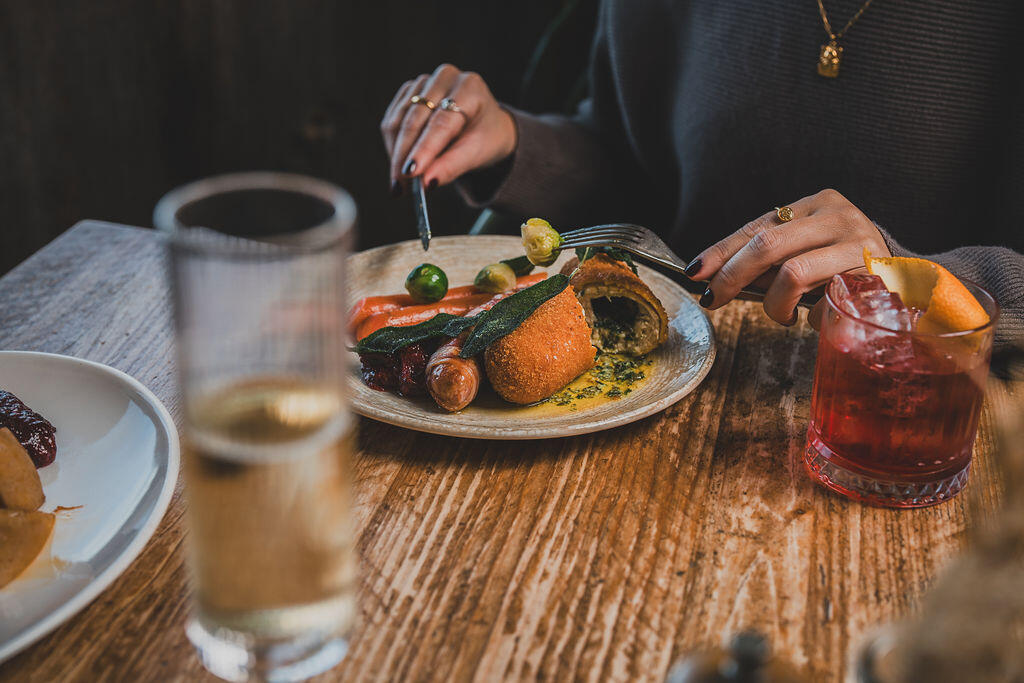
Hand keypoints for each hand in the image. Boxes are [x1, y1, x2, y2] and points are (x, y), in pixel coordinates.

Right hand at [380, 63, 516, 192]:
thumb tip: (426, 182)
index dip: (425, 148)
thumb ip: (452, 166)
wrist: (483, 125)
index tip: (412, 174)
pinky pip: (392, 121)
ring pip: (398, 120)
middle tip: (401, 188)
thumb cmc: (484, 137)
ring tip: (400, 184)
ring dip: (396, 154)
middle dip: (405, 156)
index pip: (441, 122)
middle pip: (415, 119)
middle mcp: (445, 77)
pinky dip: (393, 146)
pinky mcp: (408, 92)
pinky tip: (399, 165)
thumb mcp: (477, 153)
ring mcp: (424, 82)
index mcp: (469, 88)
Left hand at [685, 189, 890, 326]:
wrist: (912, 282)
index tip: (695, 272)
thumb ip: (770, 259)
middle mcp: (839, 216)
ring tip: (782, 316)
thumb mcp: (806, 253)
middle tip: (714, 299)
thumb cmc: (846, 270)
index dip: (721, 251)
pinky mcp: (874, 276)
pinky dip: (810, 317)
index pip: (756, 226)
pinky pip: (824, 302)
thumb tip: (713, 278)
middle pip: (767, 243)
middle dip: (732, 276)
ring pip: (792, 272)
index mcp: (817, 203)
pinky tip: (815, 317)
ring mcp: (859, 242)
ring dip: (775, 304)